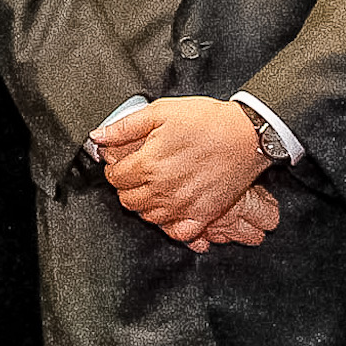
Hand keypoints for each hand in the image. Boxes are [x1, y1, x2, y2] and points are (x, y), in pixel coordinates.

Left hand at [97, 98, 271, 245]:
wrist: (247, 135)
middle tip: (134, 174)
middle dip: (126, 187)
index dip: (113, 168)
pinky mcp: (205, 215)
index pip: (115, 178)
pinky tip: (170, 211)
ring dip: (144, 205)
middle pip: (128, 200)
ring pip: (149, 218)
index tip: (119, 163)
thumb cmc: (207, 121)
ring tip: (151, 189)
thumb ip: (124, 127)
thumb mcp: (159, 112)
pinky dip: (170, 226)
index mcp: (149, 164)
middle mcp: (163, 190)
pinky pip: (179, 233)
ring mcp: (184, 205)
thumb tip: (99, 136)